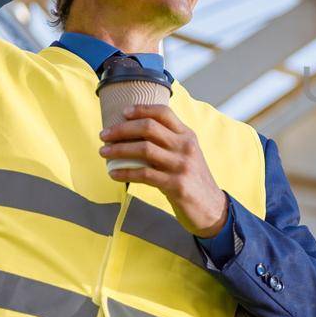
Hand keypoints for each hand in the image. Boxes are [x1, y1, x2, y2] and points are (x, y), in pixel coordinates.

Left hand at [99, 104, 227, 237]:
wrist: (211, 207)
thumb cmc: (192, 179)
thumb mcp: (186, 155)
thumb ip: (169, 143)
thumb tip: (134, 134)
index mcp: (188, 136)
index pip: (164, 113)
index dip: (142, 109)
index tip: (123, 112)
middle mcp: (186, 147)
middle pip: (149, 128)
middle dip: (122, 129)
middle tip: (104, 135)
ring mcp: (182, 166)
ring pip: (144, 149)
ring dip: (119, 150)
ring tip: (104, 152)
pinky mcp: (176, 185)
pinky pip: (144, 174)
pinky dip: (125, 173)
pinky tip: (113, 173)